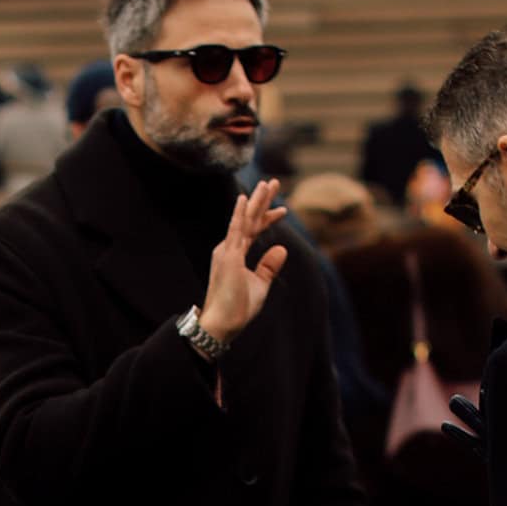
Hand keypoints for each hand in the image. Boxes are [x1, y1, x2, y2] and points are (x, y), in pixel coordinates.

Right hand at [198, 178, 288, 343]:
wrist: (224, 323)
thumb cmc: (238, 307)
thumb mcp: (259, 284)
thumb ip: (269, 266)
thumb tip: (282, 248)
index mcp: (236, 254)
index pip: (255, 230)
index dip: (268, 218)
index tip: (283, 209)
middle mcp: (230, 248)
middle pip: (250, 220)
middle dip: (263, 201)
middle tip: (275, 182)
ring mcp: (228, 251)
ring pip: (245, 220)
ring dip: (256, 201)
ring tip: (268, 184)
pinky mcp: (228, 256)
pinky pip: (235, 231)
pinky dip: (240, 214)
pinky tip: (245, 199)